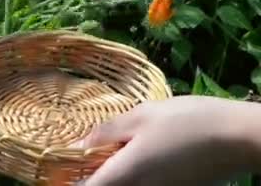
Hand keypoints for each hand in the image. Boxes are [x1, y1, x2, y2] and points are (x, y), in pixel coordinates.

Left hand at [48, 96, 260, 185]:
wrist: (238, 136)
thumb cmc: (186, 120)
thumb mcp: (141, 116)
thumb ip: (106, 132)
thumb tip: (76, 144)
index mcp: (126, 173)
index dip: (68, 182)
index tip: (56, 170)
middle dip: (87, 176)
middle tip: (78, 155)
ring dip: (108, 174)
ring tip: (102, 150)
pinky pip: (141, 185)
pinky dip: (128, 175)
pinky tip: (131, 153)